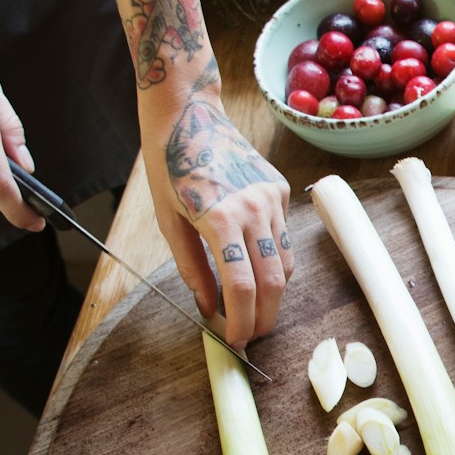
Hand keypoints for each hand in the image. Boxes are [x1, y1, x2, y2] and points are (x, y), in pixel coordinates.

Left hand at [142, 79, 291, 346]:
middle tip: (250, 336)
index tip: (235, 341)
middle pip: (273, 282)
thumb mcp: (168, 221)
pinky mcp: (282, 190)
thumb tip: (208, 307)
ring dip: (271, 292)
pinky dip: (273, 260)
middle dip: (264, 317)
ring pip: (285, 263)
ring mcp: (273, 199)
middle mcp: (254, 209)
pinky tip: (254, 264)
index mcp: (220, 218)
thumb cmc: (169, 166)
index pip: (241, 286)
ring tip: (251, 307)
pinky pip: (284, 238)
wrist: (189, 114)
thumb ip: (192, 268)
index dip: (240, 321)